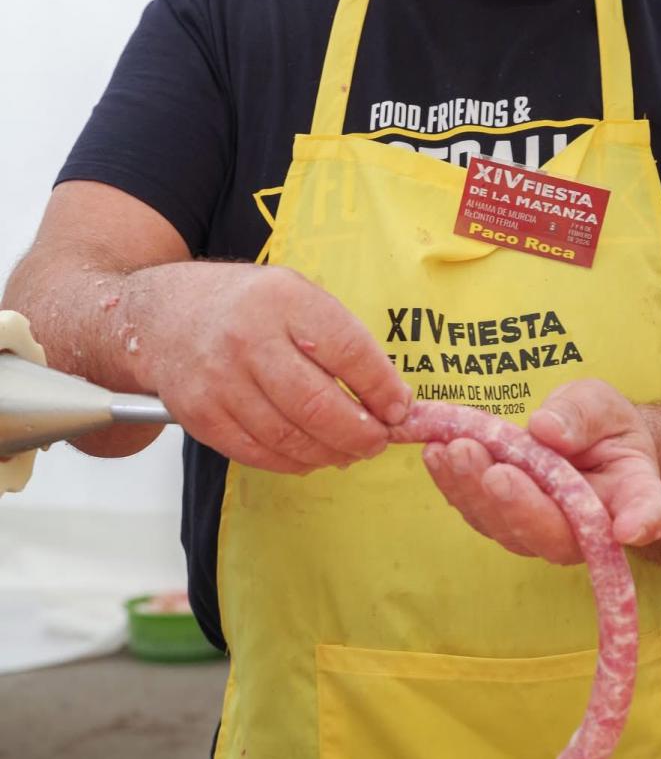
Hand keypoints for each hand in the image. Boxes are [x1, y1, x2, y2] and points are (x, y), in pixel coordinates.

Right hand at [127, 262, 410, 472]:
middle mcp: (248, 339)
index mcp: (283, 300)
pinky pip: (258, 453)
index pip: (348, 351)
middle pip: (318, 406)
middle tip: (378, 440)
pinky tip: (311, 455)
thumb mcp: (296, 296)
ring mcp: (219, 381)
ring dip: (330, 453)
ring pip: (290, 438)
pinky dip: (293, 462)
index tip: (400, 408)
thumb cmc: (242, 306)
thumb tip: (390, 397)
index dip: (382, 388)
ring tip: (349, 450)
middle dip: (360, 434)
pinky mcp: (200, 415)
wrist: (162, 315)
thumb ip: (342, 340)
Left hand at [421, 379, 660, 564]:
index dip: (641, 521)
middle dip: (519, 504)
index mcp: (633, 494)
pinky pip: (477, 511)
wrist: (584, 446)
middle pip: (555, 532)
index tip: (628, 527)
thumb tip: (545, 428)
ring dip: (475, 491)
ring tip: (454, 451)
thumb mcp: (601, 405)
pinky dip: (453, 484)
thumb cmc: (603, 427)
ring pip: (507, 526)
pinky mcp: (503, 522)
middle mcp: (588, 527)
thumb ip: (581, 415)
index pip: (645, 511)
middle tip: (495, 471)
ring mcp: (541, 532)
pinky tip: (436, 453)